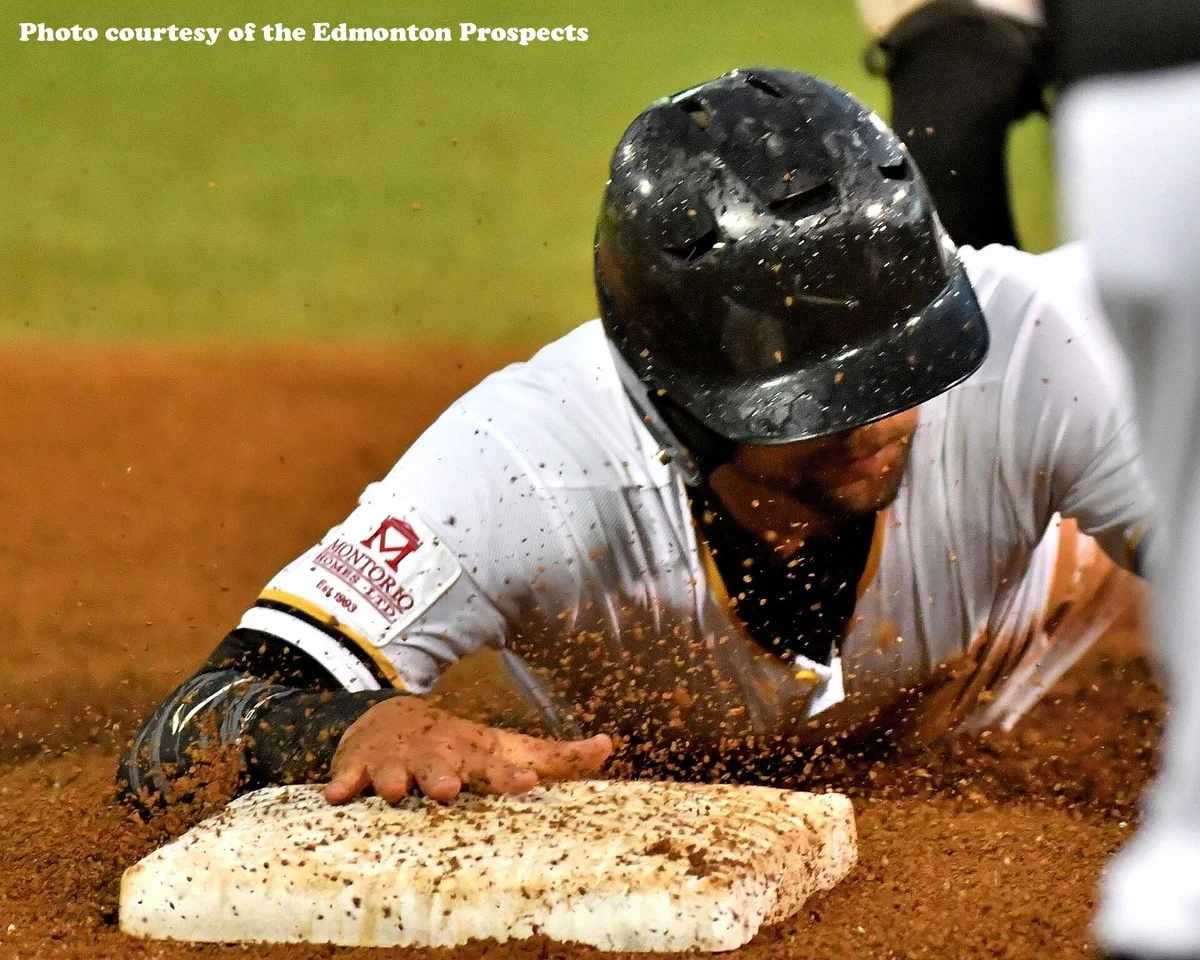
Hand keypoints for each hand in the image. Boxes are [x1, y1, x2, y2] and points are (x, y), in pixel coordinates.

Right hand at [324, 696, 611, 804]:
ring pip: (393, 771)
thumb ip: (558, 757)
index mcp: (474, 755)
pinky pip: (348, 775)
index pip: (498, 764)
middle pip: (441, 767)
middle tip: (447, 790)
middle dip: (442, 778)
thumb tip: (609, 746)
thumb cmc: (463, 747)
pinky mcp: (359, 764)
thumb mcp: (508, 749)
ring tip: (394, 790)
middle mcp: (437, 756)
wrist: (392, 719)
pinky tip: (337, 794)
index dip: (512, 772)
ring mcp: (397, 759)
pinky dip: (342, 783)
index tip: (527, 780)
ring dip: (394, 780)